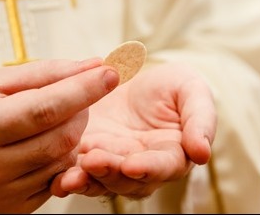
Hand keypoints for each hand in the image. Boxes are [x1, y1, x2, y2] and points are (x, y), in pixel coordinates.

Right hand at [0, 58, 118, 213]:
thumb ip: (48, 72)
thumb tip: (93, 66)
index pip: (45, 109)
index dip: (84, 90)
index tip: (110, 73)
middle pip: (62, 137)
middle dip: (81, 110)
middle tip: (77, 94)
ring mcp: (0, 193)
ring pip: (63, 159)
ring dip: (72, 133)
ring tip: (54, 119)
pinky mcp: (12, 207)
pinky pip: (56, 178)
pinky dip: (61, 156)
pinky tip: (45, 142)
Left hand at [50, 63, 216, 198]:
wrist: (135, 79)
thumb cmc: (170, 87)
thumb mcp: (192, 92)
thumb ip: (201, 120)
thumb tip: (202, 152)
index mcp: (170, 153)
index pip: (162, 166)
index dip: (149, 167)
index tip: (134, 164)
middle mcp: (139, 164)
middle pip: (126, 179)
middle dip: (110, 172)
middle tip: (94, 160)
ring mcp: (112, 161)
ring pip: (99, 180)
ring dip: (85, 179)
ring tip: (71, 175)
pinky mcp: (87, 154)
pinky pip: (77, 170)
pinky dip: (67, 176)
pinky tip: (56, 175)